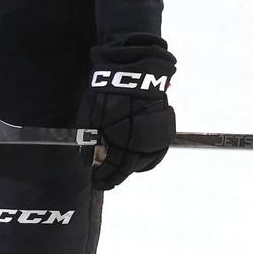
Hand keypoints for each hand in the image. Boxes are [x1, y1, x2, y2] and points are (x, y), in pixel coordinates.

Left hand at [79, 39, 175, 189]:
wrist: (132, 70)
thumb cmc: (106, 93)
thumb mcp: (90, 117)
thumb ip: (89, 142)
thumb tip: (88, 161)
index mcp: (122, 140)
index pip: (114, 169)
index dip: (104, 178)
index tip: (97, 182)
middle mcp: (141, 141)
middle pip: (131, 167)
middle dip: (117, 174)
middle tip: (106, 177)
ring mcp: (156, 134)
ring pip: (146, 161)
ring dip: (132, 167)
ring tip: (119, 168)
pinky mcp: (164, 127)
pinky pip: (157, 150)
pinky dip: (147, 157)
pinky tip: (137, 157)